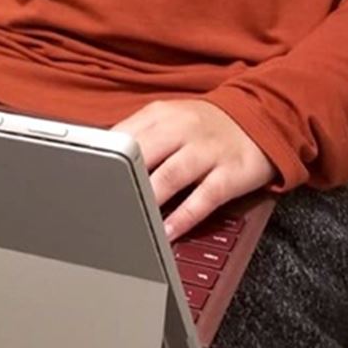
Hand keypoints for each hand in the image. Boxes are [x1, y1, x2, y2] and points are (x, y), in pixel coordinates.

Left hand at [111, 98, 278, 242]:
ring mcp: (208, 150)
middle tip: (100, 205)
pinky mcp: (231, 172)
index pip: (124, 135)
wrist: (264, 117)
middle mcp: (184, 128)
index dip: (101, 159)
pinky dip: (183, 217)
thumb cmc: (206, 126)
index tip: (83, 181)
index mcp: (162, 114)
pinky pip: (204, 198)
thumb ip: (139, 136)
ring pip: (171, 175)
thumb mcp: (170, 119)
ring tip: (129, 220)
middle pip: (144, 153)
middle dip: (120, 179)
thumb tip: (98, 161)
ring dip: (148, 198)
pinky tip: (167, 233)